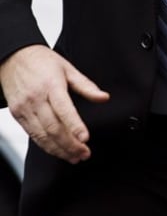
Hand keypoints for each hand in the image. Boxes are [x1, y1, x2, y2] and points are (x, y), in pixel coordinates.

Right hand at [0, 44, 109, 162]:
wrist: (14, 58)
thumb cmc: (43, 62)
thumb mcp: (68, 68)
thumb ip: (86, 85)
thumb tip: (104, 98)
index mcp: (51, 85)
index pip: (64, 109)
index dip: (75, 126)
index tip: (85, 138)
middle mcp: (35, 99)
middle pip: (53, 128)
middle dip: (70, 144)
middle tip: (84, 154)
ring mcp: (24, 108)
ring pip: (41, 135)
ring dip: (59, 150)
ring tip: (74, 157)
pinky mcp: (17, 115)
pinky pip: (32, 135)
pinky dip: (45, 145)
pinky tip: (58, 151)